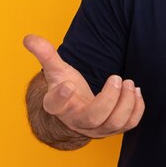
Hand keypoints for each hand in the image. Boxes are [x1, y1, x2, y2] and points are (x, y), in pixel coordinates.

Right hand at [23, 34, 144, 138]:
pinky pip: (129, 125)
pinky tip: (136, 91)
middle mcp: (77, 121)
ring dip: (126, 102)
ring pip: (115, 123)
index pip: (55, 105)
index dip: (61, 96)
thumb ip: (45, 54)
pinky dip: (137, 108)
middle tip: (117, 78)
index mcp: (58, 106)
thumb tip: (28, 37)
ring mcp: (97, 128)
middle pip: (93, 117)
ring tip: (129, 83)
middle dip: (108, 99)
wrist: (79, 108)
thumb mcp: (56, 71)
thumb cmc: (68, 86)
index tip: (69, 85)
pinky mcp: (114, 129)